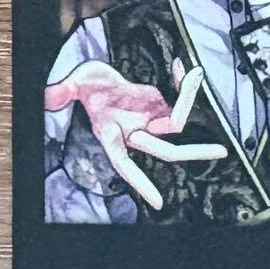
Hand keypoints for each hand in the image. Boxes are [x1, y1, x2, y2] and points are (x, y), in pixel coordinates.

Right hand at [45, 58, 226, 209]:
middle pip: (167, 149)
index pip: (125, 164)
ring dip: (188, 98)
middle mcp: (134, 132)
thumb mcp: (75, 82)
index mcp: (111, 135)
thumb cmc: (87, 84)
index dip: (140, 182)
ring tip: (194, 74)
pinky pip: (176, 100)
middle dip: (194, 152)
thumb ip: (61, 92)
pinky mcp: (158, 105)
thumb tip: (47, 97)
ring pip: (177, 123)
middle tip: (222, 152)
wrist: (97, 79)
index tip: (159, 203)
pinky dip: (180, 84)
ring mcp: (149, 120)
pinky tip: (178, 66)